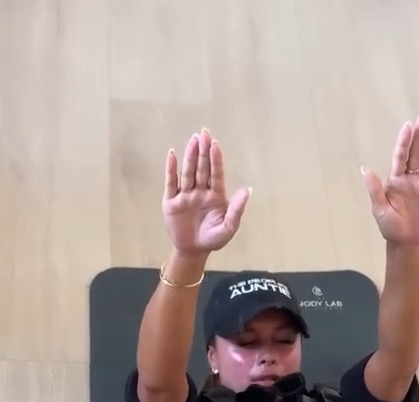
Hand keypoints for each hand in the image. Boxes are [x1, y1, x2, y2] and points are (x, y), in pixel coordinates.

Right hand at [162, 129, 251, 255]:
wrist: (193, 252)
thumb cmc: (213, 239)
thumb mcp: (228, 228)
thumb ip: (237, 210)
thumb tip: (248, 190)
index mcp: (215, 195)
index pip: (216, 174)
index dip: (216, 160)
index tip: (216, 145)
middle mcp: (200, 191)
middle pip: (202, 169)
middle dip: (203, 152)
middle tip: (204, 133)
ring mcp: (185, 195)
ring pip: (188, 172)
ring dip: (190, 157)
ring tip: (193, 140)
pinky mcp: (171, 201)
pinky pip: (171, 182)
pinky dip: (171, 169)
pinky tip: (172, 154)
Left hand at [362, 114, 418, 246]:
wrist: (405, 242)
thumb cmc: (390, 226)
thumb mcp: (379, 209)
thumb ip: (374, 189)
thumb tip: (365, 169)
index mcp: (396, 179)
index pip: (400, 156)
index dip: (403, 141)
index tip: (407, 126)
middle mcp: (410, 178)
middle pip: (415, 153)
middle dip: (418, 136)